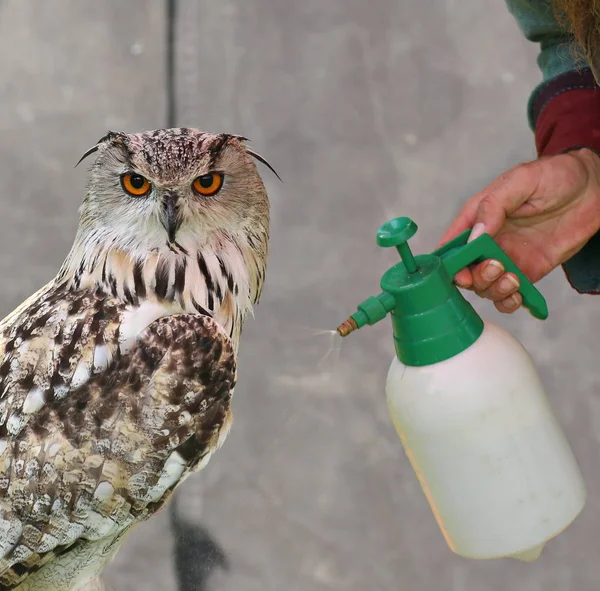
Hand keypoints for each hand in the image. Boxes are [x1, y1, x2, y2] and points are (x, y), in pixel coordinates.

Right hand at [438, 148, 599, 312]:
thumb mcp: (520, 181)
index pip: (451, 245)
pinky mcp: (526, 273)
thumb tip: (475, 236)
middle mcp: (486, 242)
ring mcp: (505, 259)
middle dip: (474, 277)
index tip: (459, 269)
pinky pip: (508, 296)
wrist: (594, 189)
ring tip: (513, 278)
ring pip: (484, 288)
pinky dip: (508, 302)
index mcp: (477, 218)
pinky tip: (519, 294)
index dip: (448, 262)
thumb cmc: (554, 176)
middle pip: (465, 272)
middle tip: (496, 267)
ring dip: (493, 290)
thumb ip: (493, 206)